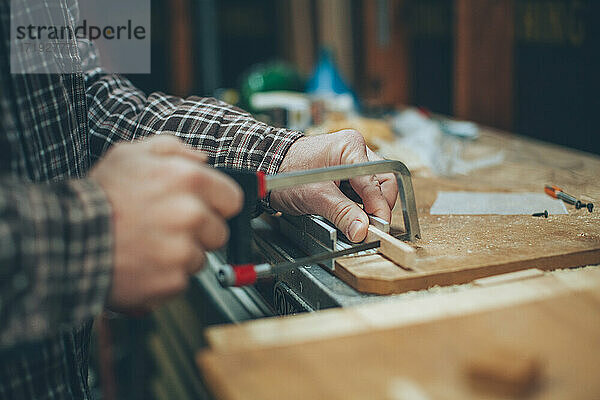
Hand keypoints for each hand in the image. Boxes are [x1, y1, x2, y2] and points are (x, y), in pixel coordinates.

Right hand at [90, 135, 241, 311]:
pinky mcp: (172, 281)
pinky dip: (166, 276)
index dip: (217, 204)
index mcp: (189, 180)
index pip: (233, 199)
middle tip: (167, 227)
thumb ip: (175, 150)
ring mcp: (183, 251)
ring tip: (150, 244)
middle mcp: (191, 215)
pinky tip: (145, 262)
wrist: (67, 239)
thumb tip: (204, 159)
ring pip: (201, 258)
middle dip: (200, 231)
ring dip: (181, 255)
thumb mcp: (132, 154)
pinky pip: (182, 280)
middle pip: (220, 232)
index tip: (204, 208)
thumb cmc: (100, 196)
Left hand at [271, 130, 397, 241]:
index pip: (376, 183)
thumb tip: (362, 230)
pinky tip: (346, 211)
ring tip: (353, 219)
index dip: (379, 209)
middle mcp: (355, 150)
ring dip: (367, 206)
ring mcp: (352, 160)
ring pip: (374, 187)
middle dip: (377, 206)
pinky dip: (358, 203)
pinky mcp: (346, 170)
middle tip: (369, 226)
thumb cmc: (286, 172)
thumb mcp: (316, 196)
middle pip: (382, 182)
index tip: (377, 229)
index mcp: (351, 147)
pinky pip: (361, 189)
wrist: (268, 167)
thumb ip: (342, 213)